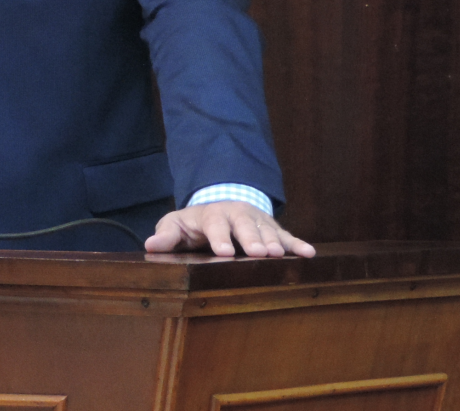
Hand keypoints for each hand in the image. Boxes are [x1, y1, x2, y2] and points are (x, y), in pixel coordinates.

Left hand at [145, 199, 315, 257]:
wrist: (219, 204)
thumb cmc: (195, 223)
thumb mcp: (177, 225)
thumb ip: (166, 235)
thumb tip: (150, 245)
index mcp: (212, 215)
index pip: (215, 225)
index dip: (220, 238)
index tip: (224, 252)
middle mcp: (237, 214)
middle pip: (244, 226)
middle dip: (251, 238)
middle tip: (259, 253)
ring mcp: (256, 221)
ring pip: (266, 230)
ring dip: (274, 242)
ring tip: (280, 255)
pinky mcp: (271, 229)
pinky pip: (286, 236)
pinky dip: (297, 244)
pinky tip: (309, 254)